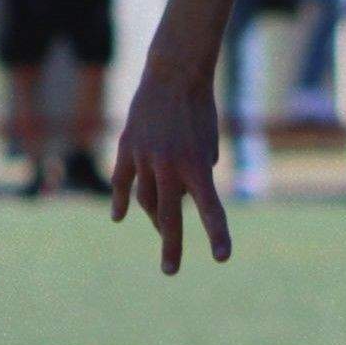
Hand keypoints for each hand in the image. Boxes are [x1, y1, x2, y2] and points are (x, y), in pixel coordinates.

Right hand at [109, 58, 231, 274]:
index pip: (210, 208)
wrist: (175, 73)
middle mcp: (170, 165)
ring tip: (162, 233)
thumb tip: (184, 196)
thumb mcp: (209, 141)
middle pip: (168, 216)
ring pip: (145, 200)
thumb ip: (199, 170)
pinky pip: (122, 182)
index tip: (223, 258)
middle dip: (171, 245)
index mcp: (197, 164)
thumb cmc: (200, 107)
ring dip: (153, 218)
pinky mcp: (127, 148)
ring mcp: (144, 158)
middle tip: (170, 271)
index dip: (217, 234)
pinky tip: (122, 216)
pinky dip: (122, 200)